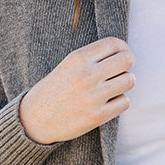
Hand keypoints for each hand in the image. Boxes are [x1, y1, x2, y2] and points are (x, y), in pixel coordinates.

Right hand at [18, 38, 134, 143]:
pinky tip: (109, 102)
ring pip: (129, 80)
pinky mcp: (97, 116)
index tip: (122, 53)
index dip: (123, 47)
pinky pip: (125, 102)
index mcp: (77, 58)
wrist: (35, 120)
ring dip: (125, 82)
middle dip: (128, 63)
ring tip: (114, 86)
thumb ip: (92, 58)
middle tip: (122, 69)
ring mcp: (92, 97)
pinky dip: (120, 101)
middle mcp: (86, 75)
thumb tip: (124, 53)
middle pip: (127, 60)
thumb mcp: (68, 65)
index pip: (114, 43)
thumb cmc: (54, 90)